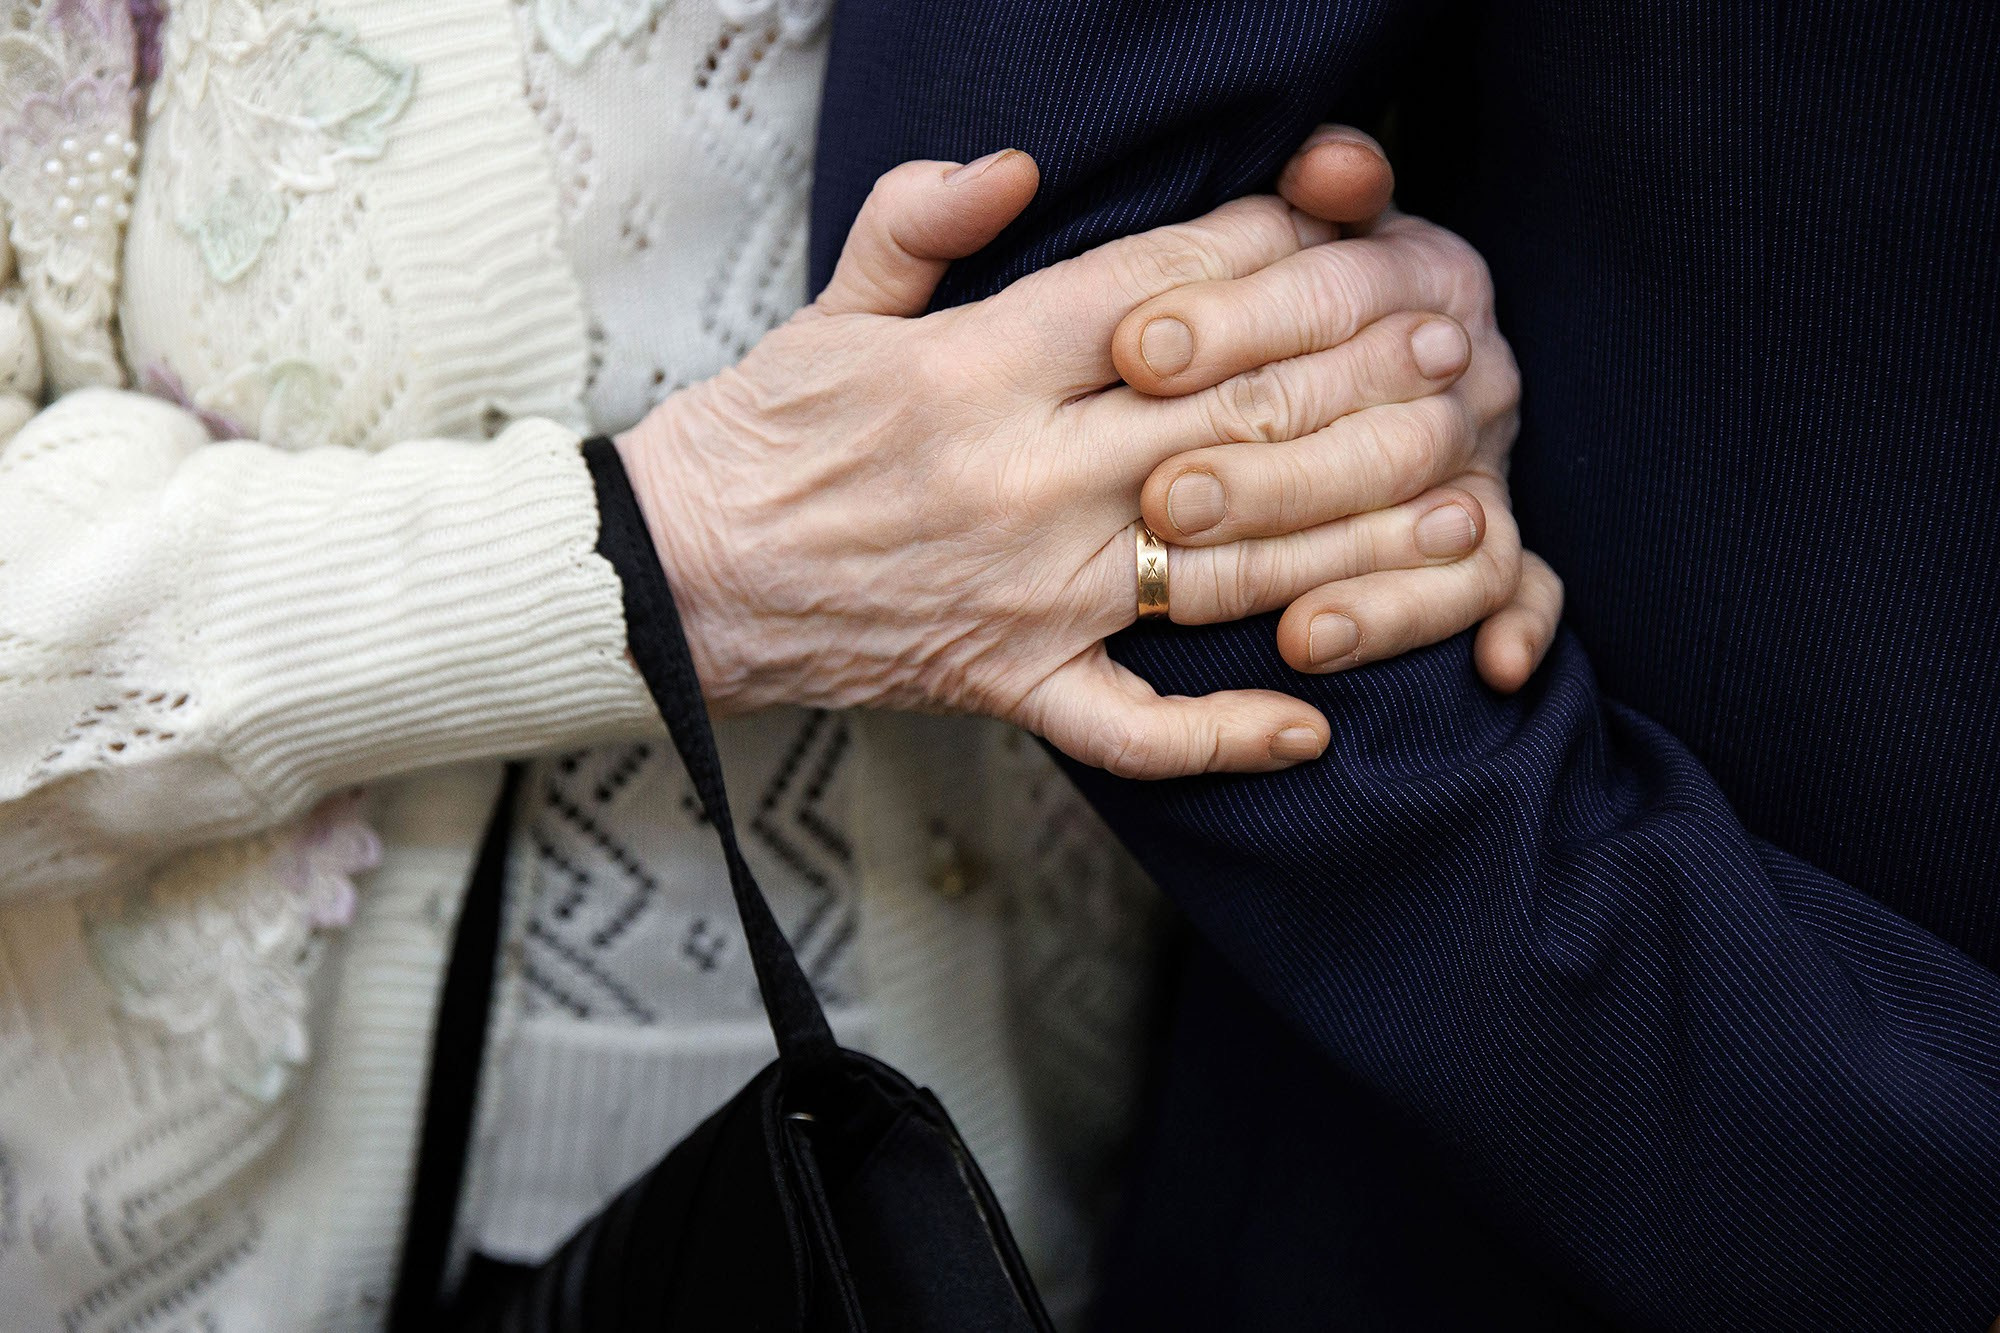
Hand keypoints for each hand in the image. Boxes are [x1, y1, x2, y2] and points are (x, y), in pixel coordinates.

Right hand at [619, 150, 1477, 776]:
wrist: (678, 577)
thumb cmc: (761, 435)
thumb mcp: (830, 306)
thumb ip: (920, 220)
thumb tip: (1021, 165)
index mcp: (978, 367)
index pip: (1159, 299)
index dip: (1270, 263)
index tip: (1356, 237)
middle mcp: (1022, 478)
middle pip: (1225, 425)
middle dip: (1350, 383)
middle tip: (1454, 357)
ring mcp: (1029, 592)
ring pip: (1218, 564)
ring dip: (1345, 539)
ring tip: (1453, 512)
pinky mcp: (1013, 682)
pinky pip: (1129, 725)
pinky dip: (1219, 737)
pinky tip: (1314, 729)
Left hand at [1119, 124, 1563, 691]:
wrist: (1390, 347)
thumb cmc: (1292, 294)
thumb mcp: (1296, 225)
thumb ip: (1312, 190)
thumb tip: (1329, 159)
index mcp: (1424, 274)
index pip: (1337, 292)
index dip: (1236, 319)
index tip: (1135, 351)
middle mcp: (1474, 370)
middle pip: (1390, 427)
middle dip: (1274, 475)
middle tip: (1166, 503)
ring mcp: (1492, 463)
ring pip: (1451, 526)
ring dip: (1373, 580)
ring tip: (1289, 629)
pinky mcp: (1506, 543)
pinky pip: (1522, 590)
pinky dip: (1515, 627)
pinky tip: (1484, 671)